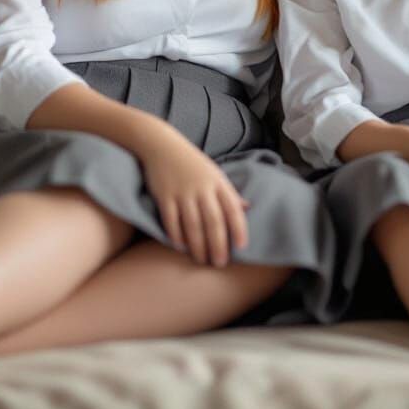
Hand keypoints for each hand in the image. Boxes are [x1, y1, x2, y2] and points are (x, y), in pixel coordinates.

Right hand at [140, 128, 248, 266]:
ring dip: (198, 246)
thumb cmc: (191, 162)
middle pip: (213, 221)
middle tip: (219, 263)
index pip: (232, 208)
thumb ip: (229, 192)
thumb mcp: (214, 173)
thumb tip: (247, 207)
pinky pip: (171, 220)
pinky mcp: (164, 195)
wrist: (162, 145)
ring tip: (201, 260)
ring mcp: (182, 192)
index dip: (239, 228)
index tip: (242, 246)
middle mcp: (202, 188)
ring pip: (193, 225)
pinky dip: (176, 235)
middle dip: (218, 245)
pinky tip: (180, 247)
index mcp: (218, 182)